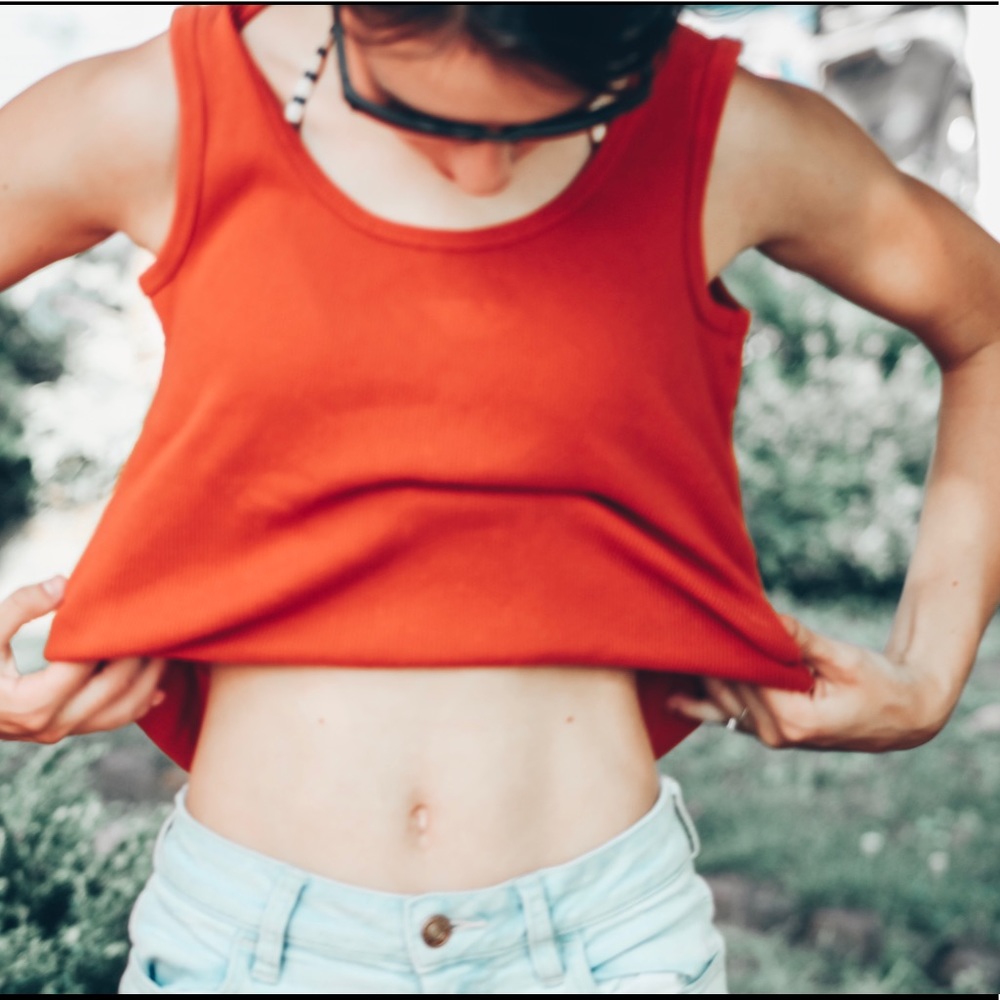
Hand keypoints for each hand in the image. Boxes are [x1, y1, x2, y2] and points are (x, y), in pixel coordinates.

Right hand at [0, 577, 167, 743]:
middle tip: (162, 622)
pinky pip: (112, 721)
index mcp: (31, 703)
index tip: (132, 609)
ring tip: (169, 648)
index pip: (86, 666)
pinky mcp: (65, 731)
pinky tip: (159, 685)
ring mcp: (60, 732)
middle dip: (141, 656)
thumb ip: (19, 607)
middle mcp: (51, 725)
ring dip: (149, 681)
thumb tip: (63, 584)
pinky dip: (139, 703)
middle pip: (115, 688)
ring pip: (121, 711)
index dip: (110, 637)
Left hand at [666, 615, 953, 751]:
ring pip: (722, 699)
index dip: (727, 645)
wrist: (902, 716)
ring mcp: (770, 736)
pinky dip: (700, 707)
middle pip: (729, 686)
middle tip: (681, 615)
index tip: (705, 615)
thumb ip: (799, 640)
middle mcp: (776, 733)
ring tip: (671, 640)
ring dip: (702, 671)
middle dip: (710, 653)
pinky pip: (727, 718)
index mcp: (794, 719)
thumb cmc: (879, 685)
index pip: (745, 676)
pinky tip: (672, 700)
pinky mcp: (769, 731)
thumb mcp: (843, 658)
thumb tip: (764, 615)